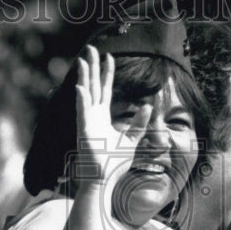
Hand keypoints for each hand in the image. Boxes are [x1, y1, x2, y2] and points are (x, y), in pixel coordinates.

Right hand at [73, 46, 150, 195]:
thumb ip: (139, 123)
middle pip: (93, 86)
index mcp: (101, 117)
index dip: (107, 73)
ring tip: (83, 60)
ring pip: (85, 94)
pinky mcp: (84, 131)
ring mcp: (87, 122)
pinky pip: (82, 112)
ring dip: (84, 77)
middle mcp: (92, 116)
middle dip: (92, 68)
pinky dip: (82, 99)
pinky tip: (81, 87)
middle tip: (90, 49)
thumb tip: (149, 106)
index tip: (109, 57)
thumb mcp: (132, 140)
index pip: (105, 90)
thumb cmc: (114, 163)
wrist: (103, 180)